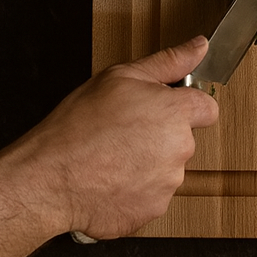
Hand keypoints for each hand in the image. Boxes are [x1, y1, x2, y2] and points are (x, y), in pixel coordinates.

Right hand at [0, 38, 218, 256]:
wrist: (49, 179)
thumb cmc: (78, 125)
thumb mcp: (119, 77)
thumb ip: (168, 62)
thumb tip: (199, 46)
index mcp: (174, 113)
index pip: (207, 108)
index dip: (186, 106)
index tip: (163, 110)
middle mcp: (179, 150)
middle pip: (182, 138)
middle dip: (159, 135)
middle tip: (122, 132)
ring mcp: (168, 184)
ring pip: (166, 168)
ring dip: (147, 163)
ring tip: (110, 158)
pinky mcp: (153, 210)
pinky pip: (151, 195)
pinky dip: (135, 189)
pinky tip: (108, 179)